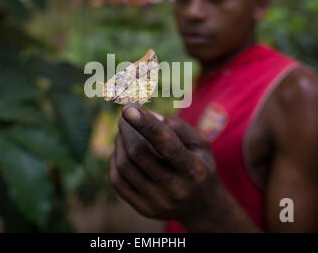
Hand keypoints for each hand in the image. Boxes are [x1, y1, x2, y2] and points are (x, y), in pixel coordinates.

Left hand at [109, 105, 219, 226]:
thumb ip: (177, 126)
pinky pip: (117, 181)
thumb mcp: (200, 142)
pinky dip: (115, 160)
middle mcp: (176, 190)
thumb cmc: (200, 164)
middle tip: (124, 114)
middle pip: (139, 153)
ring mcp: (158, 203)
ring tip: (124, 132)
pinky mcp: (143, 209)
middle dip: (127, 129)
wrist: (202, 206)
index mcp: (194, 171)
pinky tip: (122, 151)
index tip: (128, 108)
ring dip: (119, 142)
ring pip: (124, 165)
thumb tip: (148, 116)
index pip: (166, 145)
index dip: (146, 125)